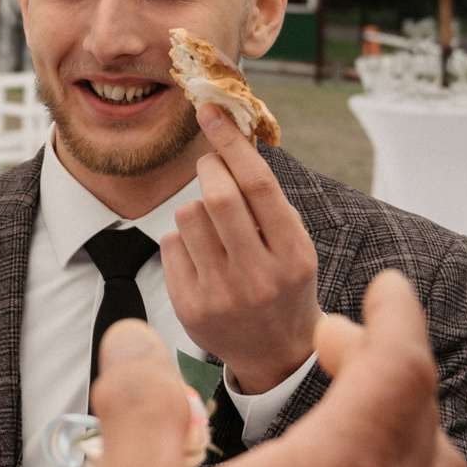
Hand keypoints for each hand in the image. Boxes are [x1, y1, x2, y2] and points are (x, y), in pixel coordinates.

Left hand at [162, 104, 321, 396]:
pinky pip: (171, 245)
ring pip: (188, 216)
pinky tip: (202, 256)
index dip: (232, 142)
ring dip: (195, 207)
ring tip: (212, 226)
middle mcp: (260, 276)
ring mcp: (223, 294)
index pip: (259, 185)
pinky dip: (183, 239)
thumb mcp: (295, 245)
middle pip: (219, 196)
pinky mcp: (191, 307)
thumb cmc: (284, 284)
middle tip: (210, 166)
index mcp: (295, 254)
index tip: (211, 112)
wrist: (276, 354)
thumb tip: (231, 138)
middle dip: (209, 168)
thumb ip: (267, 202)